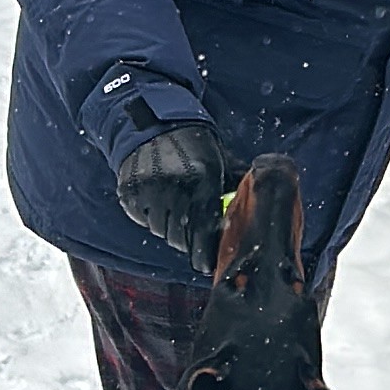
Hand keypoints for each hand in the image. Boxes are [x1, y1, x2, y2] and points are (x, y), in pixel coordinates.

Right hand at [116, 121, 225, 275]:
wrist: (154, 124)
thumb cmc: (195, 146)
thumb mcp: (221, 161)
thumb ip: (237, 186)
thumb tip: (260, 209)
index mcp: (202, 182)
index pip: (203, 232)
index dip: (204, 253)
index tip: (207, 265)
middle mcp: (173, 189)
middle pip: (180, 238)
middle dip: (189, 241)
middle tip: (193, 237)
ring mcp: (147, 192)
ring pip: (160, 231)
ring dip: (170, 229)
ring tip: (176, 213)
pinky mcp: (129, 193)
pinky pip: (142, 219)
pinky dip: (151, 217)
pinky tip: (159, 203)